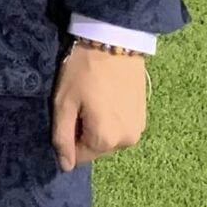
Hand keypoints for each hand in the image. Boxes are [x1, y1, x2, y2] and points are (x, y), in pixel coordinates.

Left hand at [51, 43, 147, 171]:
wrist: (114, 40)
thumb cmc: (83, 70)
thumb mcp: (64, 102)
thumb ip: (62, 137)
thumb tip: (65, 166)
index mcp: (105, 140)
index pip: (79, 155)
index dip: (68, 135)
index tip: (68, 110)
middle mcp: (126, 141)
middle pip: (95, 147)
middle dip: (83, 131)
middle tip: (79, 101)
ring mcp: (138, 129)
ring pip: (108, 138)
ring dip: (98, 125)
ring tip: (93, 97)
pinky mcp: (144, 116)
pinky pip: (121, 127)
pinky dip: (111, 118)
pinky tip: (106, 96)